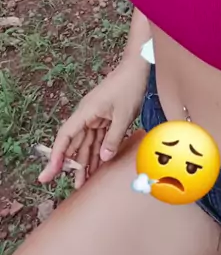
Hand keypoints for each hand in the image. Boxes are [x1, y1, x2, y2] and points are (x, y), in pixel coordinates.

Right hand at [38, 58, 148, 188]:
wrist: (137, 67)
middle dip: (72, 165)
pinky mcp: (104, 117)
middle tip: (71, 186)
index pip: (65, 136)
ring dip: (86, 161)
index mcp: (86, 112)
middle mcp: (86, 115)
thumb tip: (103, 158)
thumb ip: (113, 138)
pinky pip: (98, 137)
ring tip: (84, 182)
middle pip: (75, 143)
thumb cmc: (129, 86)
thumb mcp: (123, 115)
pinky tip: (97, 166)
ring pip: (87, 143)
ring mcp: (95, 116)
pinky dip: (98, 151)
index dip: (56, 155)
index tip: (50, 172)